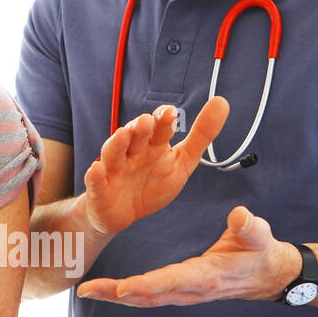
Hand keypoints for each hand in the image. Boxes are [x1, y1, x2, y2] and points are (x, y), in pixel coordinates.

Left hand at [77, 205, 298, 305]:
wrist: (267, 275)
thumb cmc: (260, 251)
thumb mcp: (260, 235)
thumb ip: (249, 226)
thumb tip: (239, 215)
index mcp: (206, 275)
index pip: (171, 281)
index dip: (146, 285)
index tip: (121, 287)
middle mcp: (191, 289)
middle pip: (148, 295)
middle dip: (115, 293)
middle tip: (86, 290)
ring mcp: (184, 293)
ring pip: (145, 298)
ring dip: (114, 295)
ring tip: (87, 290)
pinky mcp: (180, 290)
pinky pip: (150, 294)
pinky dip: (126, 294)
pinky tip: (107, 289)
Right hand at [81, 98, 230, 233]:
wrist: (123, 214)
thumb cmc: (152, 184)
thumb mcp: (182, 163)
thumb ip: (201, 136)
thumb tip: (222, 102)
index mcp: (152, 146)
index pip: (158, 129)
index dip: (162, 120)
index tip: (170, 113)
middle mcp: (131, 153)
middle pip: (133, 136)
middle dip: (138, 128)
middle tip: (146, 121)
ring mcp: (113, 169)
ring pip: (113, 153)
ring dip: (116, 143)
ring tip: (122, 135)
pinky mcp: (99, 190)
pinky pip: (95, 181)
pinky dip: (95, 175)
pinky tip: (96, 169)